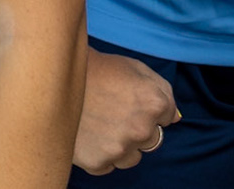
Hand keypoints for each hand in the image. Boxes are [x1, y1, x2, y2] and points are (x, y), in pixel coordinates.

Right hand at [74, 46, 178, 173]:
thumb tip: (175, 118)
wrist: (58, 79)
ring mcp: (120, 149)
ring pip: (132, 157)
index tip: (133, 100)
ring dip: (123, 145)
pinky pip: (109, 165)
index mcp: (154, 103)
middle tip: (116, 111)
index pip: (168, 118)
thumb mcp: (137, 68)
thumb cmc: (100, 70)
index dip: (150, 108)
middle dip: (139, 128)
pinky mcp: (98, 163)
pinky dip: (102, 153)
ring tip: (102, 123)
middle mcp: (141, 129)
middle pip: (152, 140)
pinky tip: (91, 133)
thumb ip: (162, 91)